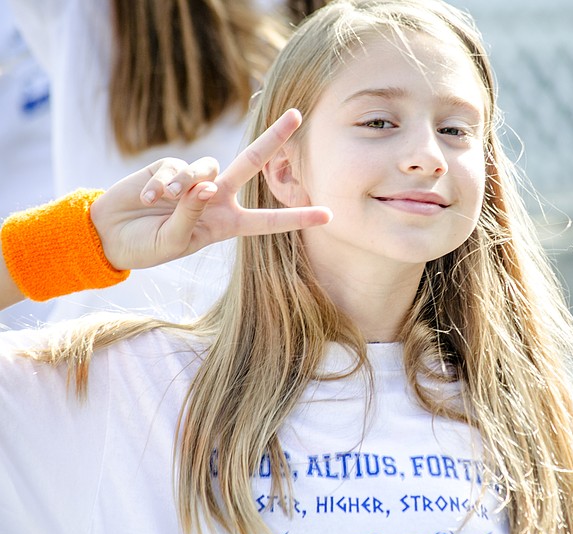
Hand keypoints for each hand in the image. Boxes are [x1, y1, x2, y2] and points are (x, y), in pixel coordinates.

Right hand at [90, 109, 331, 270]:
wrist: (110, 235)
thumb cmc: (147, 246)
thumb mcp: (174, 242)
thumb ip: (192, 215)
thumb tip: (208, 185)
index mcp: (227, 224)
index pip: (268, 220)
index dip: (297, 217)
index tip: (329, 214)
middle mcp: (217, 198)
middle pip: (251, 163)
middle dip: (274, 138)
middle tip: (297, 115)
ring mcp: (196, 180)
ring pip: (208, 167)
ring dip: (187, 184)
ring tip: (163, 202)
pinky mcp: (171, 167)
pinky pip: (177, 167)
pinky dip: (164, 182)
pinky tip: (149, 196)